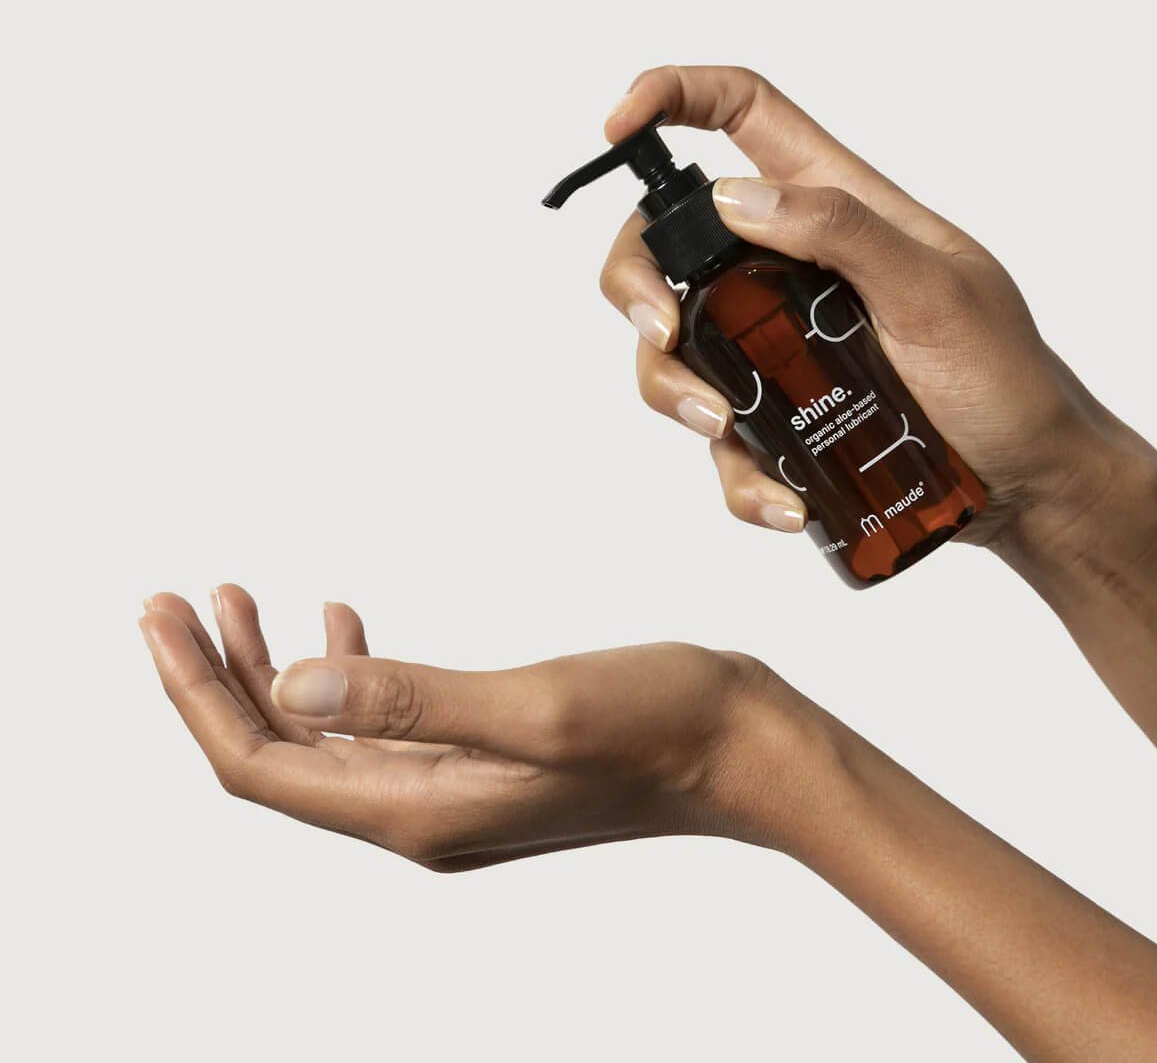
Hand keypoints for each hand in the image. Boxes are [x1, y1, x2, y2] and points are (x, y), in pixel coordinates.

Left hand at [141, 585, 815, 869]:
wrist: (743, 749)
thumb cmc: (659, 725)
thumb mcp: (534, 707)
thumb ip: (412, 701)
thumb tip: (290, 687)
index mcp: (418, 810)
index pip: (263, 765)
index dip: (196, 695)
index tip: (157, 615)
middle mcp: (420, 813)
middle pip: (278, 755)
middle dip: (214, 677)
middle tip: (173, 598)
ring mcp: (449, 791)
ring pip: (323, 736)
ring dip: (270, 670)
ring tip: (235, 599)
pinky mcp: (479, 760)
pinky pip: (378, 725)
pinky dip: (343, 673)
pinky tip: (339, 626)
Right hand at [601, 65, 1124, 548]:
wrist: (1025, 483)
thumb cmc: (1003, 377)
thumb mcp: (937, 291)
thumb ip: (844, 231)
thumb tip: (736, 198)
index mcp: (831, 205)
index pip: (741, 115)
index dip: (672, 97)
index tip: (618, 127)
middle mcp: (786, 269)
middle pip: (668, 244)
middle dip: (637, 282)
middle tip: (660, 330)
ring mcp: (772, 347)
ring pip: (673, 349)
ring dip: (673, 389)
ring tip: (727, 428)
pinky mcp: (776, 419)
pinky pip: (722, 443)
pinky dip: (740, 476)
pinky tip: (785, 501)